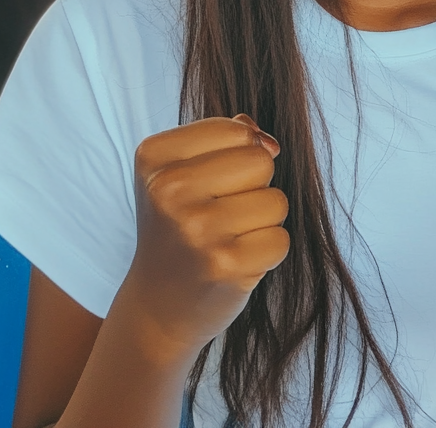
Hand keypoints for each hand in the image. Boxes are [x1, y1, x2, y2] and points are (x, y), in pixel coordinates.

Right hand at [123, 114, 289, 356]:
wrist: (157, 305)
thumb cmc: (180, 224)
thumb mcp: (182, 170)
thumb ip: (227, 137)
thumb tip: (269, 144)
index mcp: (154, 157)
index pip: (237, 130)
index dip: (238, 153)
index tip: (209, 182)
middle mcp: (169, 190)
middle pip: (260, 161)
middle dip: (253, 185)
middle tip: (222, 212)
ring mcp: (196, 230)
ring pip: (275, 201)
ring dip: (262, 220)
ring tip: (228, 237)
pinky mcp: (224, 266)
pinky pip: (280, 239)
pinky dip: (267, 250)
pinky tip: (236, 260)